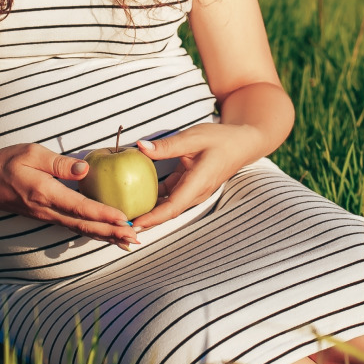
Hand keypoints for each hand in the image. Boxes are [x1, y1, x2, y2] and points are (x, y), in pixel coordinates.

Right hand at [0, 143, 138, 247]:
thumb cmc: (5, 162)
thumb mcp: (31, 153)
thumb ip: (59, 163)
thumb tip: (85, 171)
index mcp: (46, 193)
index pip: (80, 207)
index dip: (103, 214)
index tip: (124, 218)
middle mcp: (48, 210)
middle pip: (84, 225)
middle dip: (111, 232)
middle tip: (135, 238)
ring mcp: (46, 216)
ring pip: (80, 229)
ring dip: (105, 236)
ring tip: (127, 242)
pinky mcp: (46, 216)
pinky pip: (73, 226)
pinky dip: (92, 231)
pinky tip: (105, 234)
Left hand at [133, 124, 263, 228]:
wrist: (242, 144)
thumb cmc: (220, 139)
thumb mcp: (193, 137)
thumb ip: (167, 145)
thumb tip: (139, 147)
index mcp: (198, 182)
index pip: (173, 206)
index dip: (153, 217)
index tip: (134, 224)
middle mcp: (196, 193)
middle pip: (168, 212)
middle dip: (146, 221)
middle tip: (121, 225)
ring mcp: (193, 192)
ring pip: (168, 207)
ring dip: (148, 212)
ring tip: (125, 216)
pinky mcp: (189, 188)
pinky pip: (170, 197)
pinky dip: (154, 199)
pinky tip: (136, 197)